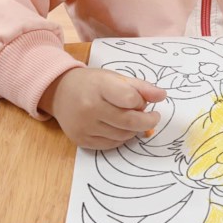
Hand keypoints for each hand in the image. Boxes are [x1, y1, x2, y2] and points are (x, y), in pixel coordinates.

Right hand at [39, 68, 166, 148]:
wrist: (60, 92)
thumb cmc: (92, 83)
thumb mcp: (115, 77)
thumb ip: (141, 87)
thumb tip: (163, 96)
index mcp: (99, 87)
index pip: (130, 99)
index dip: (141, 101)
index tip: (142, 101)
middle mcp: (89, 108)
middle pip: (129, 121)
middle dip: (147, 121)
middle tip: (153, 117)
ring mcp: (84, 126)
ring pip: (123, 136)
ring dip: (134, 130)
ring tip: (131, 119)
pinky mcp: (81, 140)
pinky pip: (111, 145)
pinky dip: (121, 138)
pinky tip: (119, 128)